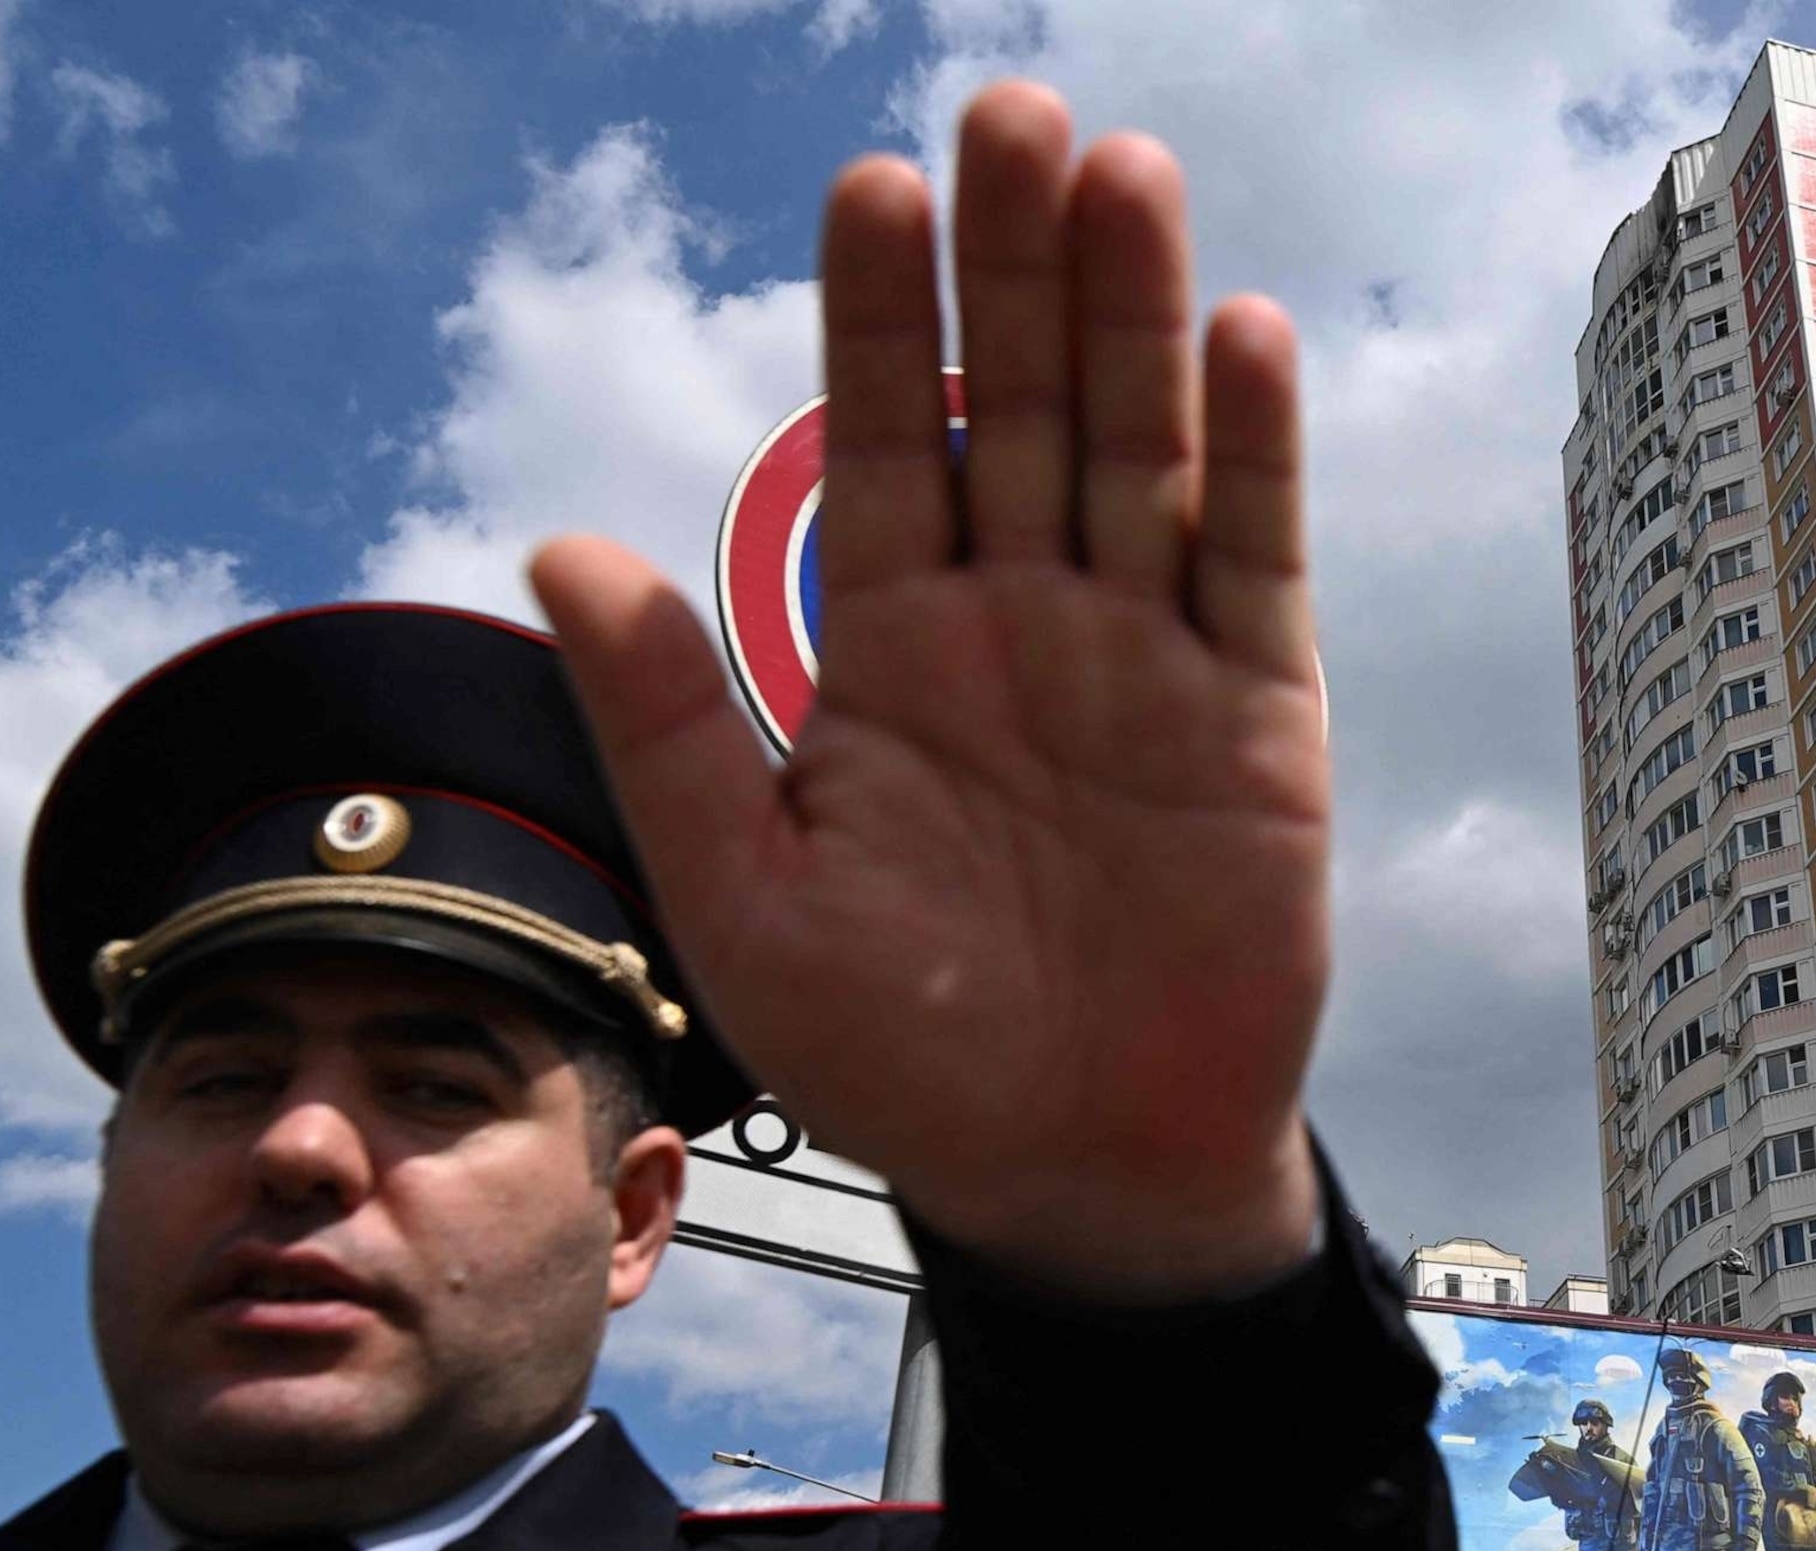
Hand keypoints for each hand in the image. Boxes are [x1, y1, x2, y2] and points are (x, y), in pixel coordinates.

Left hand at [530, 82, 1325, 1301]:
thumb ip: (669, 725)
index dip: (880, 320)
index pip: (881, 444)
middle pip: (1023, 407)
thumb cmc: (904, 1056)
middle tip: (1012, 111)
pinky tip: (1236, 340)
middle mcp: (1024, 624)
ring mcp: (1148, 660)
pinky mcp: (1259, 721)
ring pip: (1142, 455)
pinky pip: (1252, 568)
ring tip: (1121, 174)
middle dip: (1016, 268)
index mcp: (893, 651)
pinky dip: (1248, 461)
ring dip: (1134, 318)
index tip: (872, 186)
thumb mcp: (747, 900)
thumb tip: (557, 545)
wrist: (1079, 1173)